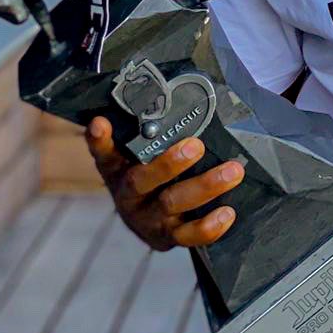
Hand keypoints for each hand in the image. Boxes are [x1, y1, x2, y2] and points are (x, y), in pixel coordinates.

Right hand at [85, 116, 243, 249]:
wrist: (146, 220)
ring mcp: (146, 219)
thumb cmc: (148, 175)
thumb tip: (174, 94)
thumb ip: (147, 132)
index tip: (100, 122)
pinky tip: (228, 212)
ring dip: (204, 186)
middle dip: (169, 164)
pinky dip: (209, 226)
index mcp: (116, 169)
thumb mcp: (139, 153)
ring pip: (172, 204)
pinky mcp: (166, 239)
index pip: (103, 152)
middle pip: (141, 180)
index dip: (99, 140)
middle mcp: (127, 195)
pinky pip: (188, 235)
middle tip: (195, 146)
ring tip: (233, 171)